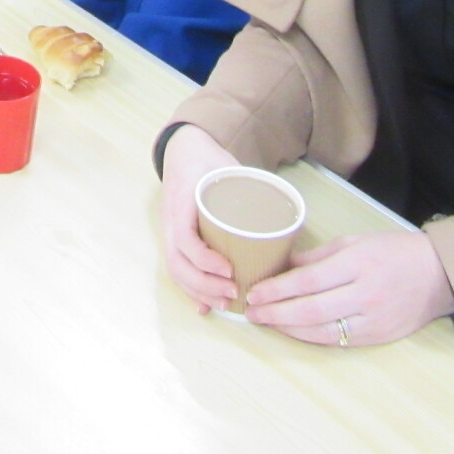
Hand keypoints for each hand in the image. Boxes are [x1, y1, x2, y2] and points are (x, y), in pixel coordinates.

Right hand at [157, 125, 241, 313]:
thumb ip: (251, 189)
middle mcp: (169, 219)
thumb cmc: (207, 158)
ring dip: (198, 291)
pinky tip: (205, 305)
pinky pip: (177, 267)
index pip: (183, 237)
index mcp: (181, 201)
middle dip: (204, 285)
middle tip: (233, 292)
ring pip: (174, 269)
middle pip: (176, 263)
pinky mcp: (174, 238)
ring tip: (226, 302)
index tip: (230, 269)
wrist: (183, 148)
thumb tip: (285, 218)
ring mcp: (168, 230)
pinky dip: (191, 289)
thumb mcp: (228, 167)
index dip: (204, 259)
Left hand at [243, 231, 453, 346]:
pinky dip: (312, 337)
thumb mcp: (354, 241)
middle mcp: (365, 294)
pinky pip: (339, 340)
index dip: (277, 289)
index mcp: (358, 263)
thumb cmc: (393, 251)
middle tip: (251, 312)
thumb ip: (317, 256)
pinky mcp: (380, 337)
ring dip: (289, 329)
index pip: (308, 281)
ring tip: (266, 322)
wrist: (439, 275)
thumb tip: (284, 266)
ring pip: (323, 330)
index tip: (254, 292)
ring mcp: (373, 319)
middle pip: (311, 309)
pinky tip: (294, 331)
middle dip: (276, 313)